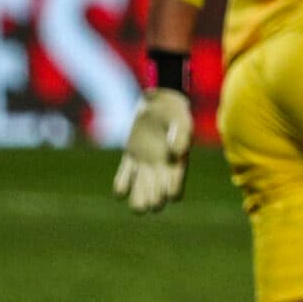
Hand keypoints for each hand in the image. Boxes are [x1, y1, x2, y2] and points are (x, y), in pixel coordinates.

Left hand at [113, 87, 191, 212]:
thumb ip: (180, 135)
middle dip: (152, 200)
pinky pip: (123, 183)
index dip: (170, 192)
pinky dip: (121, 188)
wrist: (159, 101)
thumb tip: (176, 153)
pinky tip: (124, 183)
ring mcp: (145, 165)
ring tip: (136, 193)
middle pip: (157, 200)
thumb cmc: (173, 111)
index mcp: (177, 165)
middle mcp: (162, 170)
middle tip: (149, 189)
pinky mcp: (131, 158)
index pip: (175, 193)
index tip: (166, 183)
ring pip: (140, 197)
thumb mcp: (180, 120)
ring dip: (137, 200)